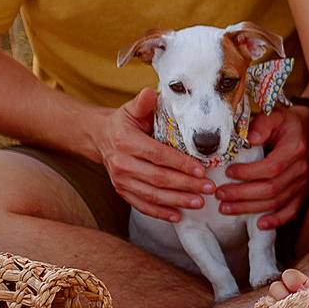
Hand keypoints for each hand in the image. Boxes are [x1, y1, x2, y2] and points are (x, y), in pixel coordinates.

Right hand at [98, 88, 210, 220]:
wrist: (100, 137)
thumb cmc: (123, 122)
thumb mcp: (132, 108)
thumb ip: (143, 103)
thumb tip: (151, 92)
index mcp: (125, 140)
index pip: (158, 155)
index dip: (181, 164)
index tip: (201, 170)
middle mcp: (121, 162)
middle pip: (158, 178)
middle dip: (186, 185)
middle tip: (208, 188)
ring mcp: (120, 180)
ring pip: (151, 194)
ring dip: (177, 200)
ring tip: (199, 202)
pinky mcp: (121, 191)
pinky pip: (142, 205)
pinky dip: (160, 212)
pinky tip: (178, 215)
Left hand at [219, 105, 308, 228]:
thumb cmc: (287, 123)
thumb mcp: (275, 115)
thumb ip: (262, 124)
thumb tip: (250, 138)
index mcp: (295, 149)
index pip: (270, 167)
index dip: (248, 173)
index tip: (228, 172)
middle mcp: (302, 169)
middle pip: (271, 188)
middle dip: (242, 194)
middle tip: (219, 194)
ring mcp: (304, 183)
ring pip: (276, 202)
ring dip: (250, 208)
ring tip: (226, 208)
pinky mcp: (303, 193)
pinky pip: (291, 211)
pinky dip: (276, 220)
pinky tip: (260, 224)